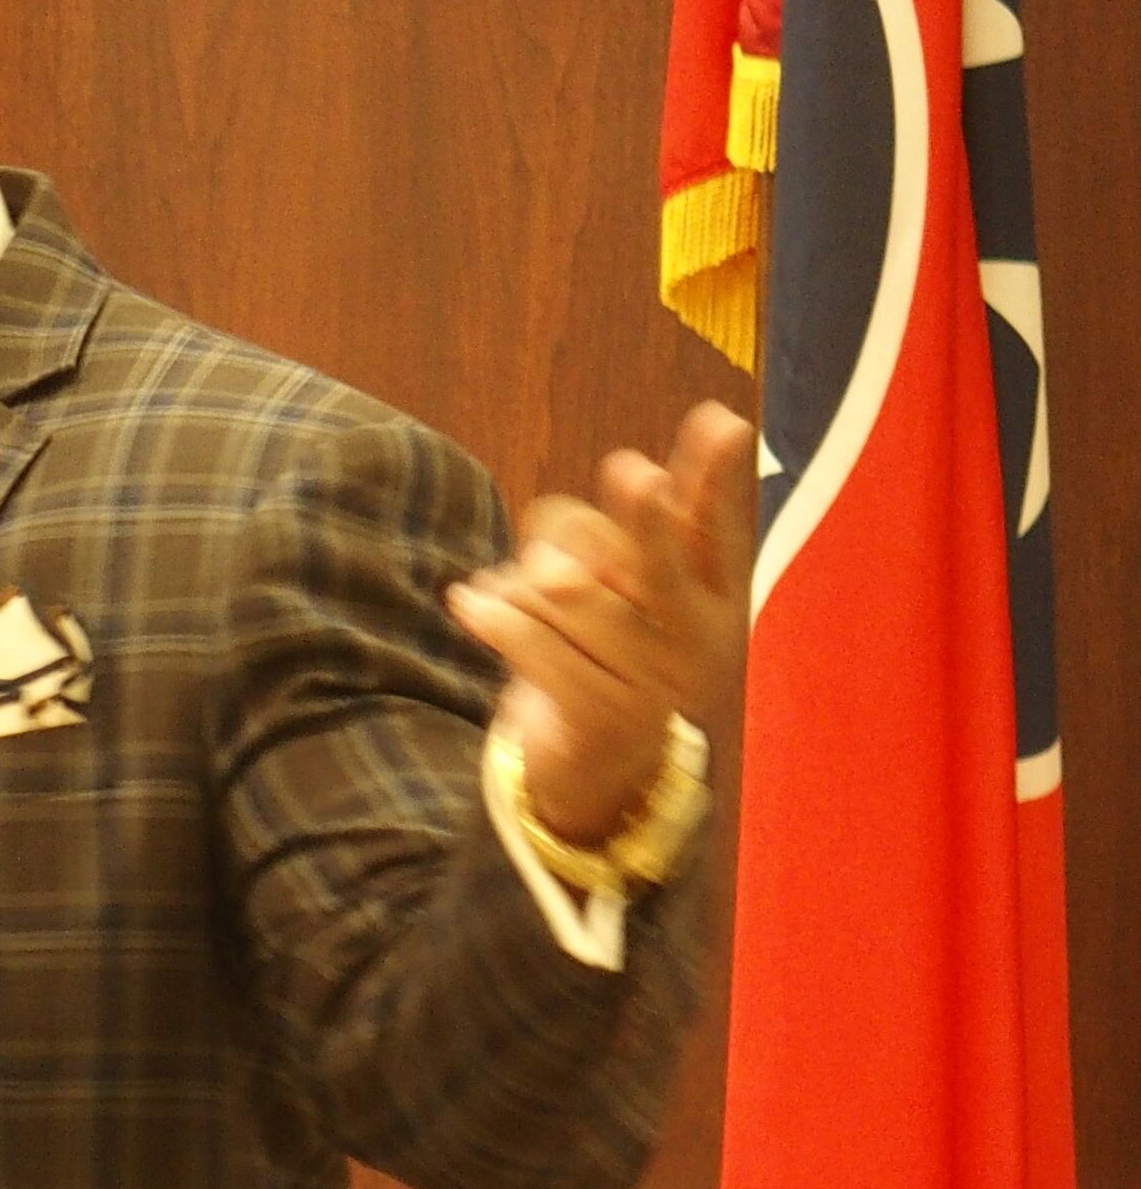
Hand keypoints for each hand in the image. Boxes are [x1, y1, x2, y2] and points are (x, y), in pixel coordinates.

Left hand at [447, 401, 759, 843]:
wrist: (597, 767)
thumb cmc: (608, 651)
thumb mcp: (634, 590)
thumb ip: (645, 524)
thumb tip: (663, 461)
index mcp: (715, 601)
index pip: (719, 529)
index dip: (717, 478)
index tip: (721, 421)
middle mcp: (693, 641)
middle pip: (661, 563)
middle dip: (645, 519)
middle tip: (633, 471)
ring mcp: (650, 683)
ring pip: (569, 591)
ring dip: (524, 578)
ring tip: (513, 587)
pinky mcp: (597, 716)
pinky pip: (530, 641)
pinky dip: (490, 613)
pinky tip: (467, 601)